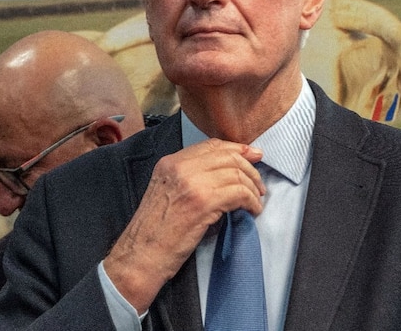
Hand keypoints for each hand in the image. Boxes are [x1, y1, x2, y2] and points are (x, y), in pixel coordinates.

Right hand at [102, 139, 264, 312]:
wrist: (141, 254)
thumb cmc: (154, 232)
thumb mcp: (165, 193)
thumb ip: (188, 178)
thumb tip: (222, 174)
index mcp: (169, 163)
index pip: (210, 146)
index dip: (236, 149)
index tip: (252, 155)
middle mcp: (179, 168)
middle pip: (226, 156)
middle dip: (249, 168)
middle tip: (258, 183)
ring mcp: (191, 183)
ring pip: (236, 173)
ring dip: (252, 187)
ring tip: (255, 200)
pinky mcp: (203, 202)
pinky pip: (239, 193)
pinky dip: (251, 201)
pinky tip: (252, 210)